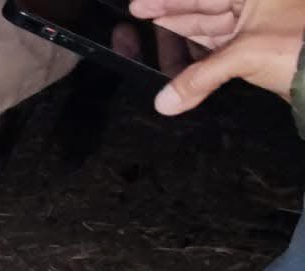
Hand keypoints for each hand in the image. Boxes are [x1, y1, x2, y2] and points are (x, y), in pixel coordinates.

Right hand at [130, 0, 304, 113]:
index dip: (170, 0)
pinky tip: (184, 64)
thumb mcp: (245, 55)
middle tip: (142, 16)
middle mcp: (257, 4)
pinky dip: (203, 58)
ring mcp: (260, 26)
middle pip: (206, 6)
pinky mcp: (262, 49)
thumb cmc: (301, 46)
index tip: (141, 5)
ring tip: (157, 37)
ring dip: (186, 35)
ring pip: (214, 27)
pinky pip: (224, 50)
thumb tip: (166, 100)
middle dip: (173, 13)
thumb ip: (199, 78)